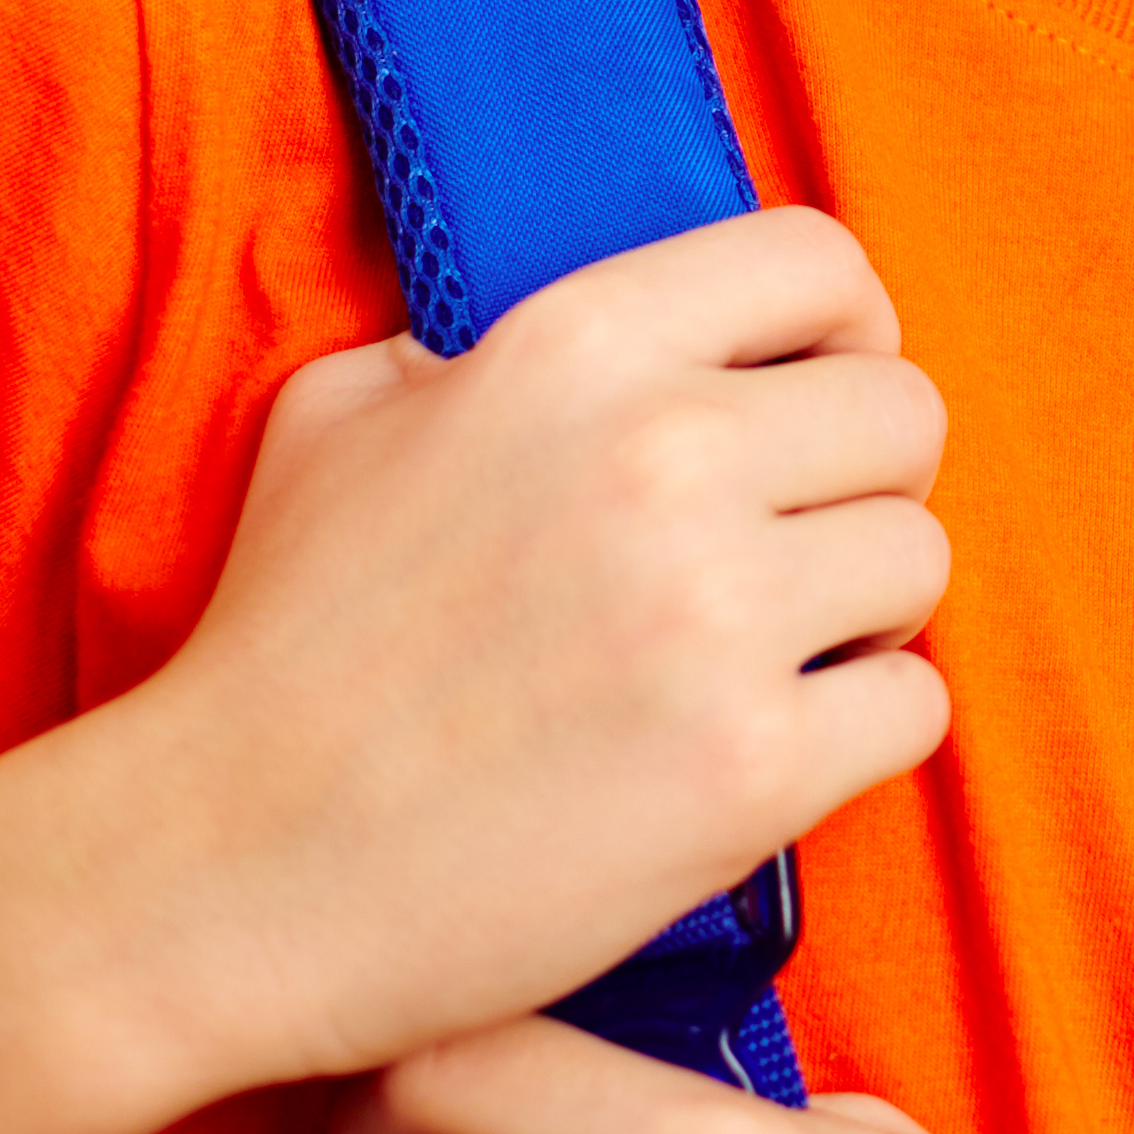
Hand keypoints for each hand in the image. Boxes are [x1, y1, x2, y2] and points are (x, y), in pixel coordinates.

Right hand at [103, 207, 955, 1093]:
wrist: (212, 870)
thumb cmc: (278, 645)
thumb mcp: (345, 416)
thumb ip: (483, 345)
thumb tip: (606, 338)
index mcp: (577, 345)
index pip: (820, 262)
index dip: (846, 330)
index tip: (817, 397)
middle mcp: (666, 453)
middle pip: (904, 416)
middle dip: (861, 486)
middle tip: (787, 558)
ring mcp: (716, 613)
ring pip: (921, 561)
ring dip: (864, 614)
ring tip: (765, 659)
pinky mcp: (751, 769)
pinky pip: (913, 706)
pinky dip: (860, 732)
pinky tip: (766, 749)